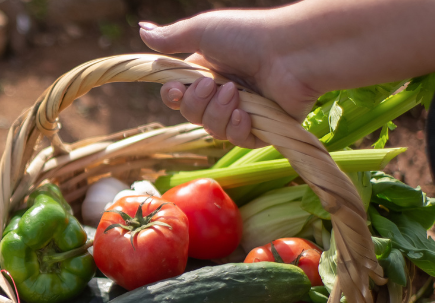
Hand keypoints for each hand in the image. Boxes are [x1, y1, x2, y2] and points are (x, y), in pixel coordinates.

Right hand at [139, 9, 320, 148]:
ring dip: (218, 113)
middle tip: (213, 85)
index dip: (172, 97)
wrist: (292, 51)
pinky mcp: (263, 128)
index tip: (175, 90)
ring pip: (212, 130)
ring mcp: (243, 112)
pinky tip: (245, 115)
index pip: (177, 96)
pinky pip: (237, 140)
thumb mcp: (203, 31)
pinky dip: (237, 129)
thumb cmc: (249, 35)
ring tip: (236, 93)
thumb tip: (141, 29)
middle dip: (197, 103)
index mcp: (207, 72)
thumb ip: (171, 38)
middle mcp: (223, 93)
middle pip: (191, 115)